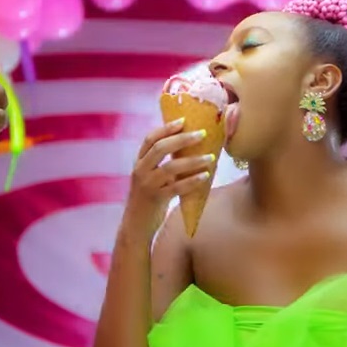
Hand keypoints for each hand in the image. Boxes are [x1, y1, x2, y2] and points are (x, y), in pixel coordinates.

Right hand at [123, 119, 212, 238]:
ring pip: (170, 167)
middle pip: (160, 148)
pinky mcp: (156, 199)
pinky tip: (205, 176)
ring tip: (210, 157)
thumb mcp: (149, 177)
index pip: (150, 139)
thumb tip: (187, 147)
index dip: (166, 128)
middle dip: (182, 139)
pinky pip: (177, 187)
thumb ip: (161, 163)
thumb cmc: (148, 198)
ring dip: (192, 160)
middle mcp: (140, 170)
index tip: (183, 120)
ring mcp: (147, 185)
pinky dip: (192, 180)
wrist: (136, 225)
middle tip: (202, 134)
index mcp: (139, 162)